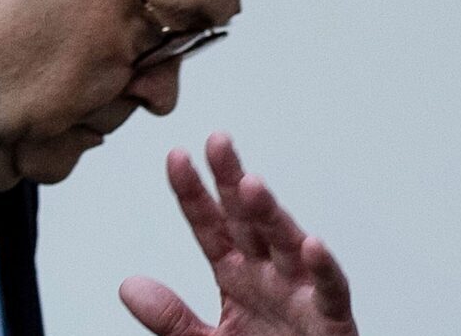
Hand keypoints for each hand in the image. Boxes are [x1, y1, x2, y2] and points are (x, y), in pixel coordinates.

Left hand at [120, 133, 357, 335]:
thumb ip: (170, 317)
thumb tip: (129, 286)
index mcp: (239, 277)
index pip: (212, 228)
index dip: (194, 194)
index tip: (177, 158)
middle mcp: (270, 276)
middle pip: (249, 221)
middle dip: (232, 181)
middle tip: (218, 142)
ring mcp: (302, 294)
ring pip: (286, 244)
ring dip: (271, 214)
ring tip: (250, 185)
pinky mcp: (331, 319)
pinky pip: (329, 289)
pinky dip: (324, 267)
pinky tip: (312, 244)